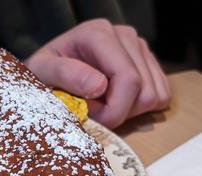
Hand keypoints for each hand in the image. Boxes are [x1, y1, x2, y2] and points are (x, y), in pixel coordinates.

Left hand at [24, 19, 170, 128]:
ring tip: (100, 104)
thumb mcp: (41, 71)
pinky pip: (160, 96)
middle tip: (90, 110)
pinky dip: (138, 108)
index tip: (88, 115)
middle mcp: (125, 36)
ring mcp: (140, 48)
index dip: (113, 109)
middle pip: (144, 91)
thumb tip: (100, 85)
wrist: (48, 69)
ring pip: (155, 96)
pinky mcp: (147, 63)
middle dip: (117, 112)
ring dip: (127, 111)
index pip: (128, 79)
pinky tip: (113, 102)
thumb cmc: (42, 72)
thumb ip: (64, 74)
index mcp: (99, 35)